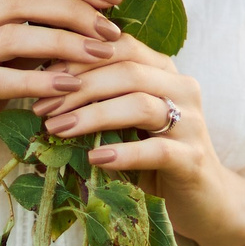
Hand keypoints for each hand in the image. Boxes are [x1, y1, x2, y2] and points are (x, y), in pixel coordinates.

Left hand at [31, 38, 244, 245]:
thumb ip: (101, 100)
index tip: (41, 76)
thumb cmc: (153, 157)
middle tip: (42, 107)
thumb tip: (43, 89)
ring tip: (58, 129)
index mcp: (164, 71)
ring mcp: (192, 124)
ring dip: (93, 115)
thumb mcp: (127, 122)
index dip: (79, 57)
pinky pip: (156, 149)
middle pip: (127, 71)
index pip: (121, 46)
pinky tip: (95, 158)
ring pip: (140, 105)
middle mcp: (182, 88)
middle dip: (79, 87)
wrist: (203, 199)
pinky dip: (123, 153)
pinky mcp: (193, 159)